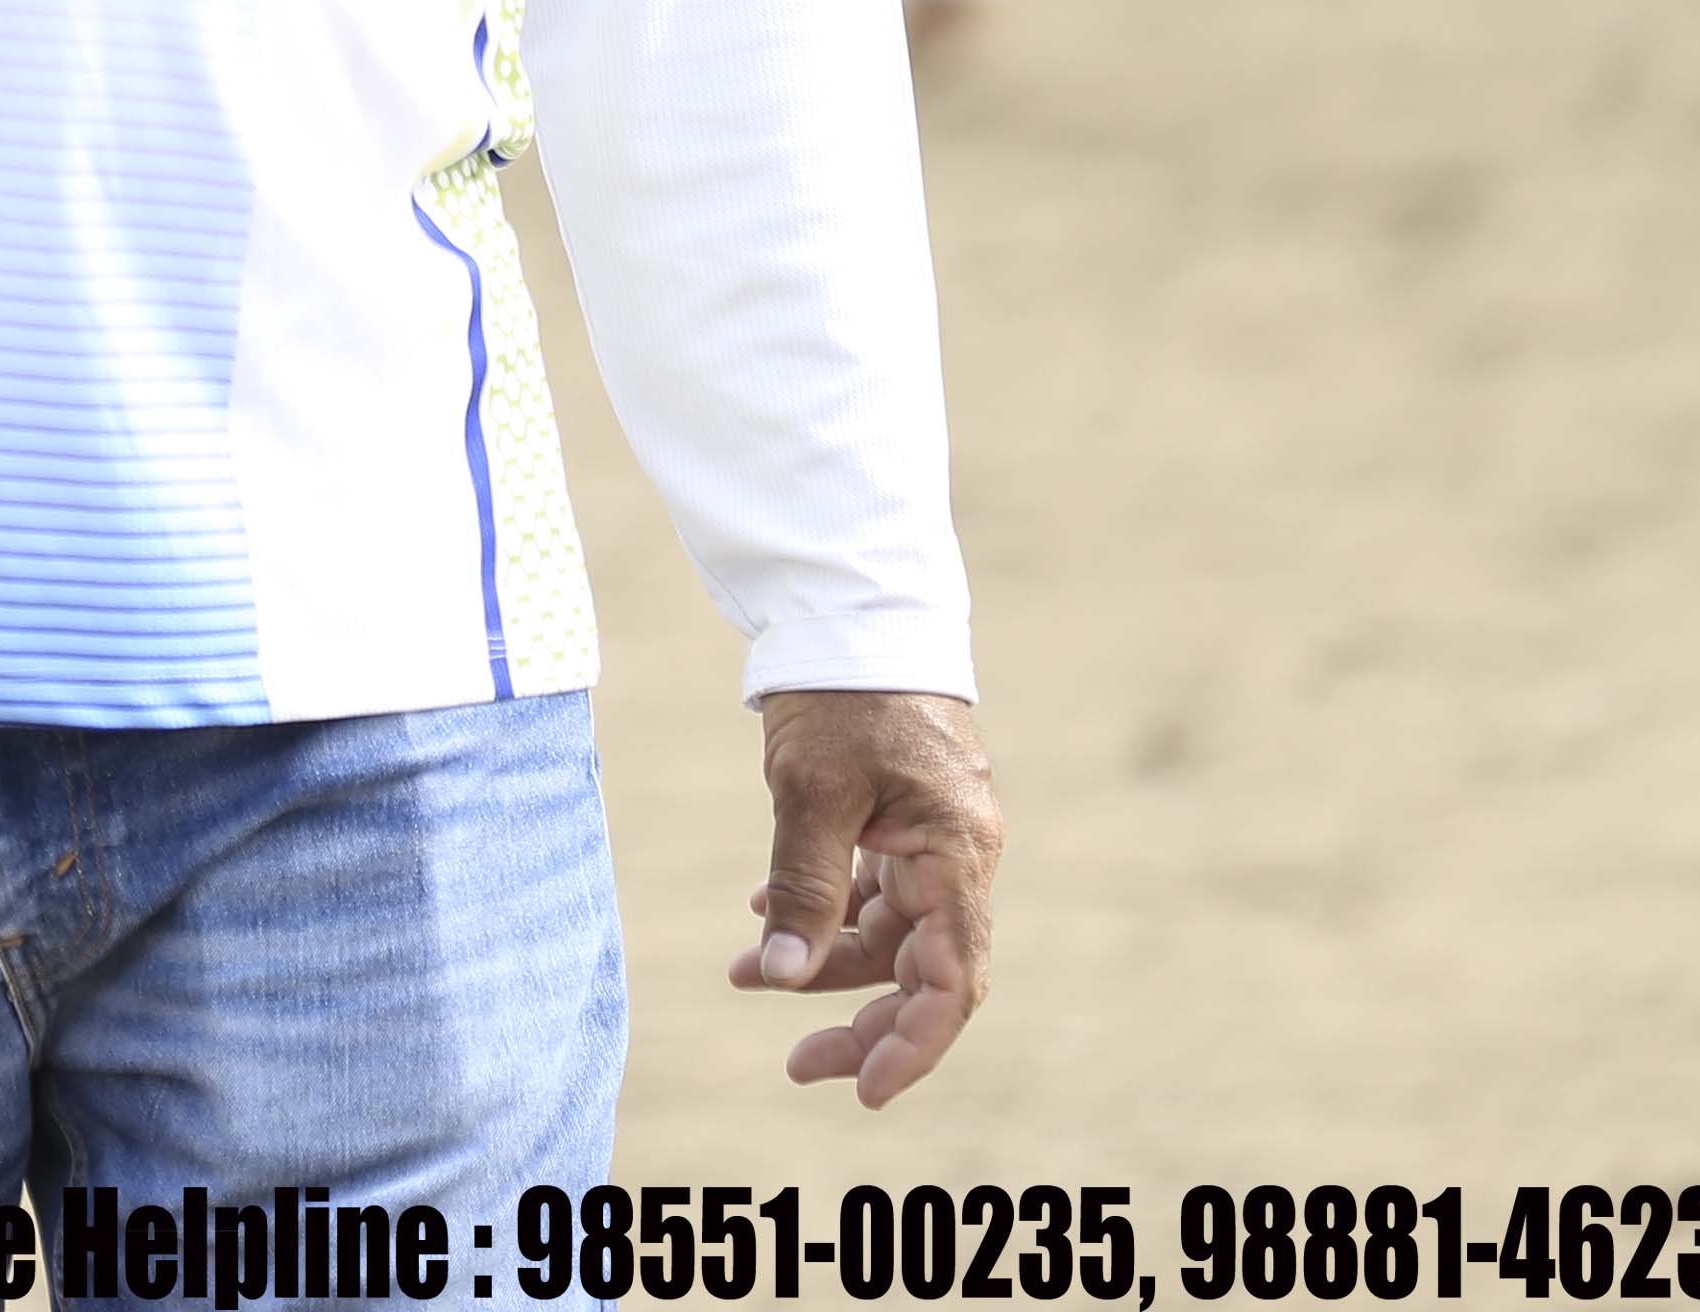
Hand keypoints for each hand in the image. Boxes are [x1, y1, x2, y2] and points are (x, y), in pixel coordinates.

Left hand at [740, 688, 1002, 1105]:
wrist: (850, 607)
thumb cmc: (840, 693)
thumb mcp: (810, 791)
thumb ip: (803, 887)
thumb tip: (780, 978)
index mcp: (955, 855)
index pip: (951, 982)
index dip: (911, 1045)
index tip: (861, 1091)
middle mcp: (957, 855)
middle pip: (923, 969)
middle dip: (860, 1019)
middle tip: (795, 1064)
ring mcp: (932, 837)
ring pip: (891, 930)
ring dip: (824, 960)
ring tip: (742, 974)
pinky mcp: (903, 816)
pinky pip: (873, 887)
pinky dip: (824, 908)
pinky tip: (760, 913)